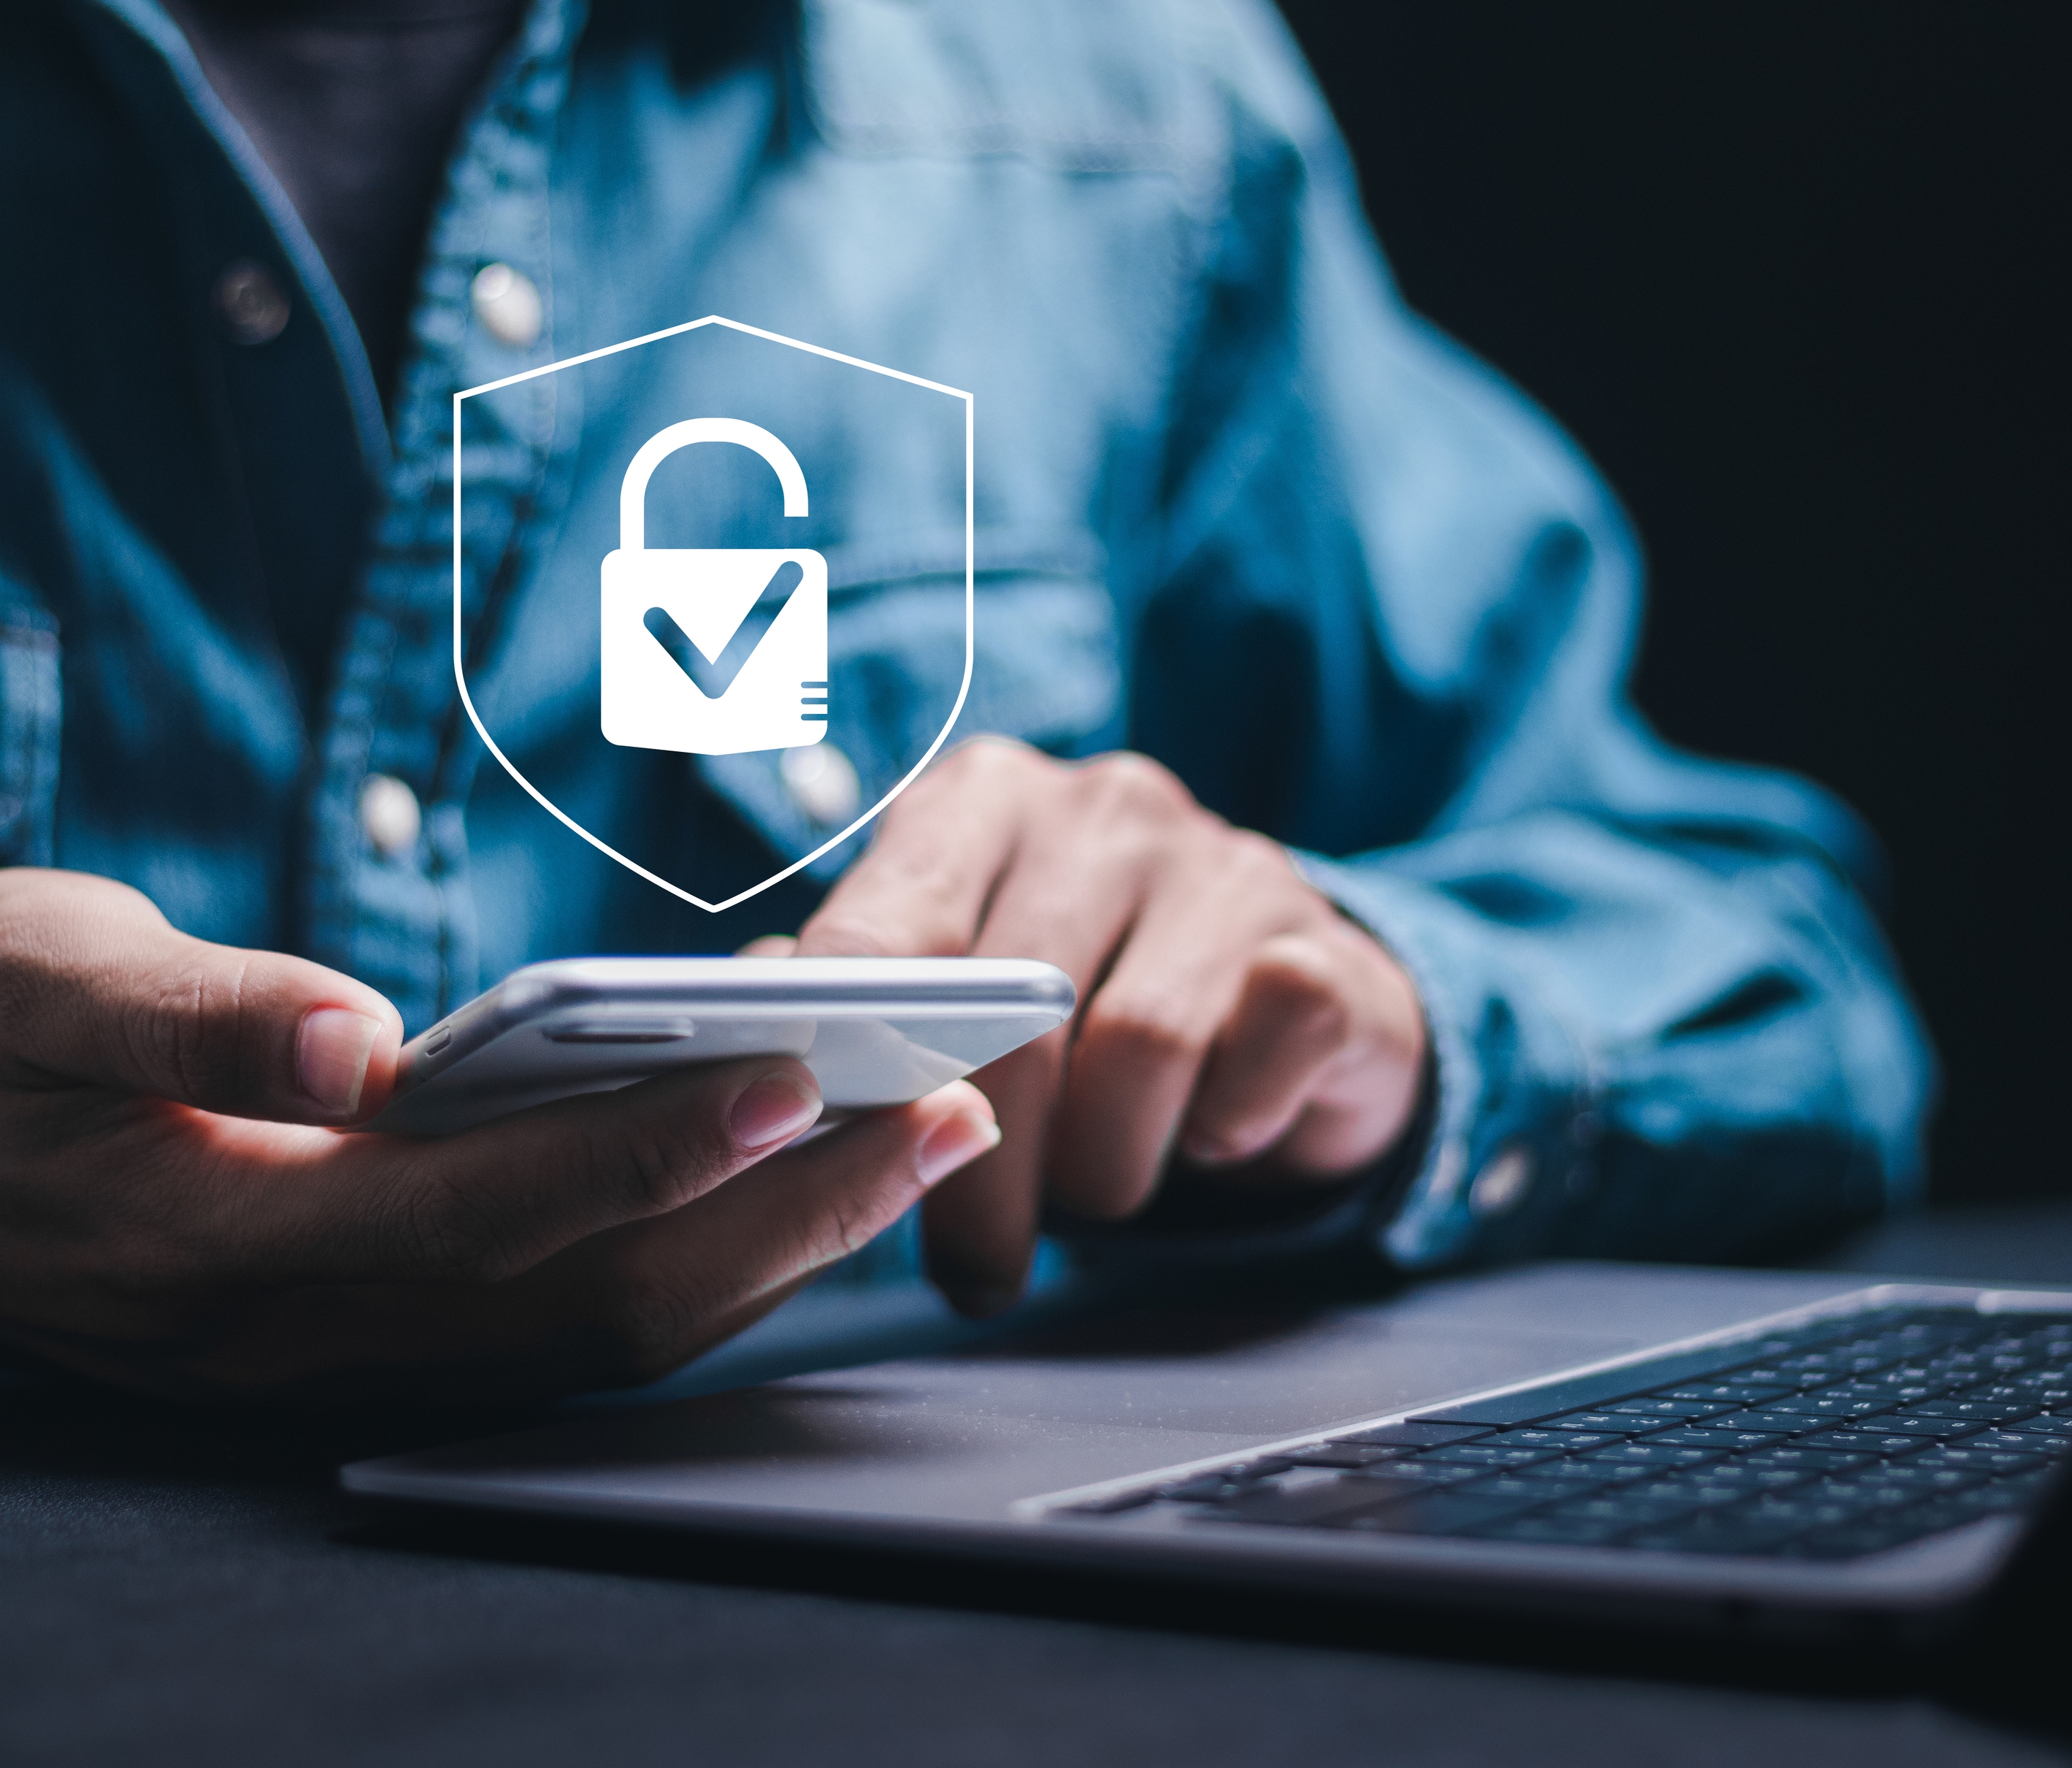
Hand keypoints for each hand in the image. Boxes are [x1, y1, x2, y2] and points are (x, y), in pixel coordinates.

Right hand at [0, 870, 996, 1401]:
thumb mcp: (30, 973)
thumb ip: (190, 1007)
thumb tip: (360, 1035)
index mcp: (222, 1231)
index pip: (484, 1208)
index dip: (653, 1150)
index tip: (805, 1069)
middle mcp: (304, 1329)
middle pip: (592, 1299)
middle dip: (786, 1212)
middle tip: (953, 1107)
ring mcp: (346, 1356)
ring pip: (604, 1332)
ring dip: (776, 1245)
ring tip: (927, 1137)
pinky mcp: (375, 1339)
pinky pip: (573, 1325)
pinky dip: (705, 1258)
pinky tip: (801, 1182)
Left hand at [774, 741, 1426, 1314]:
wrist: (1290, 1008)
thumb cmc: (1080, 1006)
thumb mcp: (962, 985)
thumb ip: (860, 1008)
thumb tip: (744, 1065)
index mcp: (979, 803)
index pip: (890, 926)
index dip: (853, 1050)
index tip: (823, 1153)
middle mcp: (1099, 807)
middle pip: (1014, 1008)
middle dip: (979, 1167)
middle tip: (972, 1268)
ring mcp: (1223, 863)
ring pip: (1139, 1048)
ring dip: (1103, 1168)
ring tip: (1089, 1199)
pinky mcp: (1327, 943)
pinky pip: (1263, 1052)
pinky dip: (1228, 1128)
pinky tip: (1212, 1137)